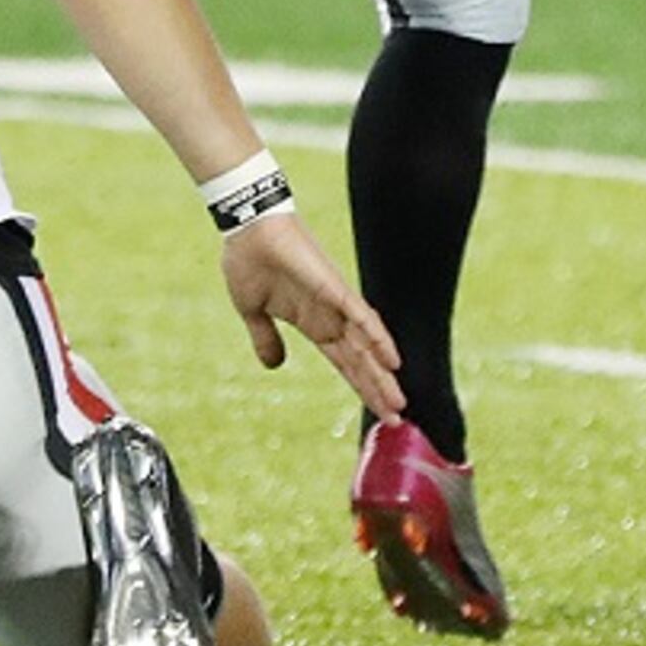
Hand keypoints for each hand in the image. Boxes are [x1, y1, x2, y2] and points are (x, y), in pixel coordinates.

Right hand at [218, 209, 405, 419]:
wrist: (247, 228)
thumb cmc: (249, 262)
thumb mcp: (254, 312)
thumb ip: (266, 339)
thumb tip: (274, 366)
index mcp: (313, 324)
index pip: (346, 363)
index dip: (362, 386)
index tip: (378, 411)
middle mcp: (330, 317)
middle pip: (361, 361)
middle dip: (378, 389)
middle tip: (397, 418)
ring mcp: (334, 302)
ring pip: (366, 344)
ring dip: (381, 372)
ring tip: (398, 400)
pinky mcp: (333, 286)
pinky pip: (359, 315)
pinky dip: (376, 336)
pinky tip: (391, 358)